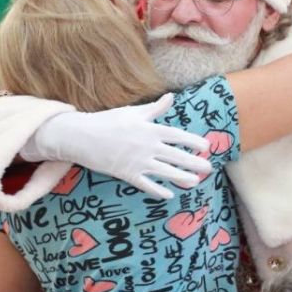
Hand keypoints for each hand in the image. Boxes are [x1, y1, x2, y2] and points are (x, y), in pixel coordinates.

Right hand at [19, 94, 212, 199]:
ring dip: (181, 177)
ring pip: (165, 172)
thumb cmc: (108, 121)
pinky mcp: (127, 174)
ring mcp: (137, 162)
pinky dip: (157, 190)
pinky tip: (169, 194)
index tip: (206, 146)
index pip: (177, 136)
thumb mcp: (133, 112)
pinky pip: (146, 184)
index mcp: (149, 129)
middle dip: (194, 162)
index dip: (193, 141)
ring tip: (195, 181)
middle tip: (209, 168)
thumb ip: (155, 108)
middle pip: (176, 156)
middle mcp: (147, 146)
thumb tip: (172, 97)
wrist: (82, 137)